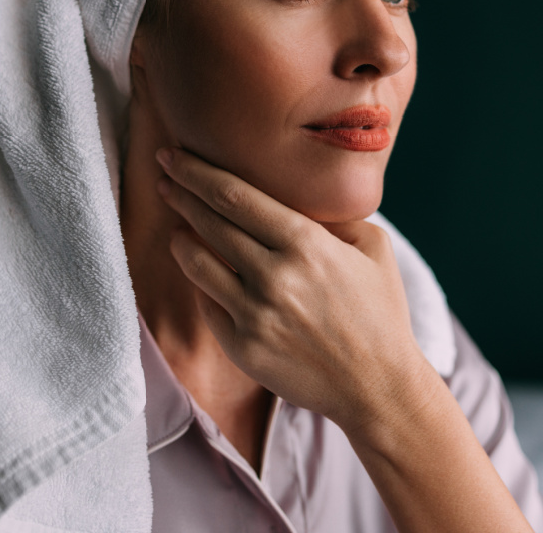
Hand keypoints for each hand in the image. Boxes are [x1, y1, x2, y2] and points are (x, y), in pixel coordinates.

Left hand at [154, 146, 431, 432]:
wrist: (378, 386)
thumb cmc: (379, 311)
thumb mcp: (373, 247)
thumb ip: (334, 216)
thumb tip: (299, 192)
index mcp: (306, 243)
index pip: (235, 196)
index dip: (197, 172)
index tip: (175, 156)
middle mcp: (275, 275)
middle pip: (208, 222)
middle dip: (180, 193)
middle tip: (163, 173)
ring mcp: (254, 314)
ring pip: (197, 263)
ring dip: (180, 237)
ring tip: (175, 224)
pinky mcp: (242, 347)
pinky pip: (208, 304)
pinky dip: (202, 282)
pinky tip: (202, 269)